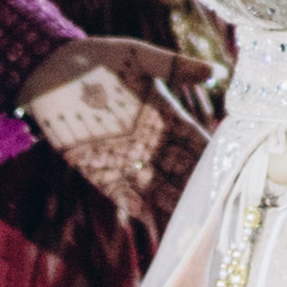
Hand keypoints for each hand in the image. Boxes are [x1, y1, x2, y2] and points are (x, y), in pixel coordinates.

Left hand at [14, 31, 217, 229]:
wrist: (48, 69)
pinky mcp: (101, 172)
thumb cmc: (95, 57)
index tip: (238, 174)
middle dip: (203, 191)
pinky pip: (127, 198)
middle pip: (183, 171)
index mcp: (164, 115)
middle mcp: (150, 142)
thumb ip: (174, 66)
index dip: (216, 158)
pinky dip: (143, 213)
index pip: (197, 142)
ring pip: (160, 188)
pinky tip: (160, 228)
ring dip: (178, 208)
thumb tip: (214, 72)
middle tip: (227, 212)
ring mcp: (126, 159)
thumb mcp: (137, 56)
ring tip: (200, 229)